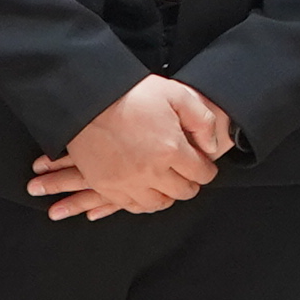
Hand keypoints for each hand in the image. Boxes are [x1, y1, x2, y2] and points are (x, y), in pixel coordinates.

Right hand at [28, 75, 230, 220]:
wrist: (88, 98)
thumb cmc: (132, 93)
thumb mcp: (177, 94)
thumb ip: (202, 121)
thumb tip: (211, 146)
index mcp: (171, 149)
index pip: (201, 174)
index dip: (207, 169)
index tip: (203, 164)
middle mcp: (150, 171)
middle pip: (182, 192)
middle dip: (190, 183)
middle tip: (188, 173)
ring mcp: (127, 182)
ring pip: (158, 204)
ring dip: (167, 195)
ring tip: (167, 183)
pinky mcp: (106, 186)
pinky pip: (131, 206)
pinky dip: (142, 202)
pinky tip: (146, 191)